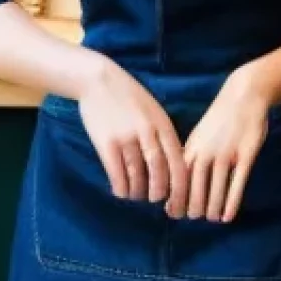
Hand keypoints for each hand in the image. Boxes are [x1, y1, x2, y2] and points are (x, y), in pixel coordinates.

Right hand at [77, 58, 188, 212]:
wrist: (100, 80)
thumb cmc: (130, 97)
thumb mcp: (154, 110)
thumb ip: (162, 132)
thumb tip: (172, 160)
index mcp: (163, 123)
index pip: (178, 157)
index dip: (180, 181)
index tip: (180, 195)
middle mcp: (148, 132)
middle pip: (159, 169)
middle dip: (161, 190)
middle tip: (158, 200)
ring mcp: (127, 137)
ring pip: (138, 174)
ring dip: (139, 191)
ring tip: (138, 196)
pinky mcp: (106, 143)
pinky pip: (117, 172)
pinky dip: (121, 187)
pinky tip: (121, 192)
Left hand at [180, 65, 271, 223]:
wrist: (244, 95)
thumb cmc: (219, 119)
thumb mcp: (197, 136)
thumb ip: (187, 160)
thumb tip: (174, 191)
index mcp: (191, 149)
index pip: (177, 185)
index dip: (175, 203)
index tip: (177, 214)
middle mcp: (206, 154)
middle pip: (194, 193)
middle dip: (194, 210)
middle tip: (198, 217)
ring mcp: (227, 154)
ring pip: (216, 192)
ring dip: (213, 210)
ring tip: (213, 218)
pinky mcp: (246, 155)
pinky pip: (237, 185)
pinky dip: (231, 204)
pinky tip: (228, 216)